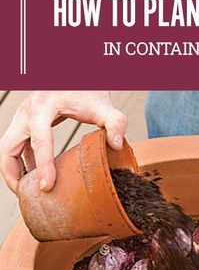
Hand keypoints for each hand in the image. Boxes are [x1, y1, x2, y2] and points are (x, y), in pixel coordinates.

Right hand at [0, 91, 126, 193]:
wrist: (74, 74)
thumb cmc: (87, 89)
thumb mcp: (104, 105)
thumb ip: (115, 123)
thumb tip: (116, 146)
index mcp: (44, 107)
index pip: (39, 141)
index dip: (43, 166)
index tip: (46, 187)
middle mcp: (27, 112)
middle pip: (8, 147)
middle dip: (13, 173)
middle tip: (27, 195)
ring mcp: (22, 117)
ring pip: (7, 148)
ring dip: (13, 170)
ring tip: (30, 191)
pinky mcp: (25, 123)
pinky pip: (15, 146)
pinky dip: (21, 162)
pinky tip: (35, 177)